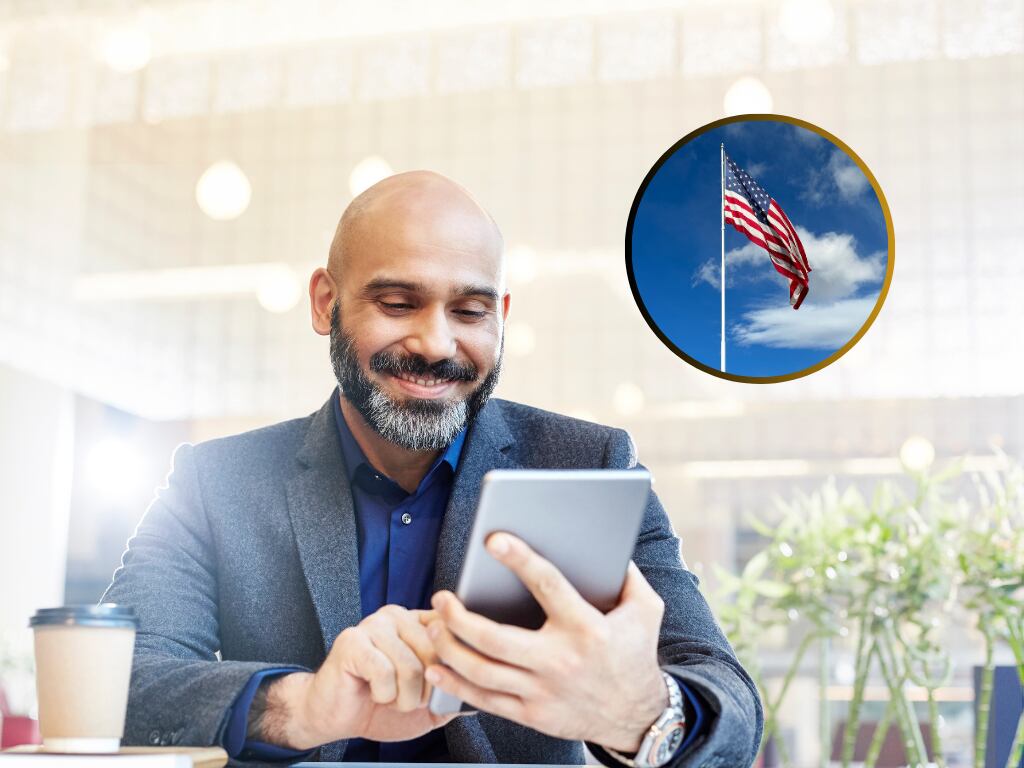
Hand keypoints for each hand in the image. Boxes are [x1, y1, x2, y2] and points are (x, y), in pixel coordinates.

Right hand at [261, 605, 462, 749]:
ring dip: (403, 698)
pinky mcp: (352, 641)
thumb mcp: (426, 704)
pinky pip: (384, 673)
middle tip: (408, 698)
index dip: (453, 664)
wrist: (335, 716)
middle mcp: (398, 616)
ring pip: (411, 666)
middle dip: (426, 690)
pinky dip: (383, 695)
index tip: (440, 683)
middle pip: (435, 652)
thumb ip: (452, 694)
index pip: (451, 631)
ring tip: (390, 697)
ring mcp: (373, 625)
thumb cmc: (380, 706)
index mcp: (418, 623)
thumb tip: (482, 697)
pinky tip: (372, 692)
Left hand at [423, 533, 668, 752]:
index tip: (493, 540)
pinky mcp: (533, 715)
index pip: (547, 586)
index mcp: (586, 628)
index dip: (519, 560)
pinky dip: (456, 684)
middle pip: (495, 639)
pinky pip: (486, 701)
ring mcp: (543, 692)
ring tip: (434, 625)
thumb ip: (628, 576)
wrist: (638, 717)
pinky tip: (438, 666)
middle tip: (441, 597)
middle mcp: (560, 661)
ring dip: (450, 648)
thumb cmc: (636, 654)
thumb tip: (609, 544)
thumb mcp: (645, 610)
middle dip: (459, 617)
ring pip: (483, 671)